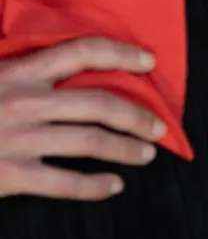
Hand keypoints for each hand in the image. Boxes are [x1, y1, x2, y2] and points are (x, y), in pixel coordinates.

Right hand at [0, 37, 166, 198]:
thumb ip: (23, 72)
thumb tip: (62, 64)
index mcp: (19, 72)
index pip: (82, 51)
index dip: (121, 53)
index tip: (149, 61)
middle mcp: (25, 102)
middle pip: (99, 102)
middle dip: (137, 114)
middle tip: (161, 125)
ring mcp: (18, 140)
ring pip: (90, 141)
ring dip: (125, 148)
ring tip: (147, 153)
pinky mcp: (9, 175)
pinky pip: (64, 181)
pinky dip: (94, 186)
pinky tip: (112, 187)